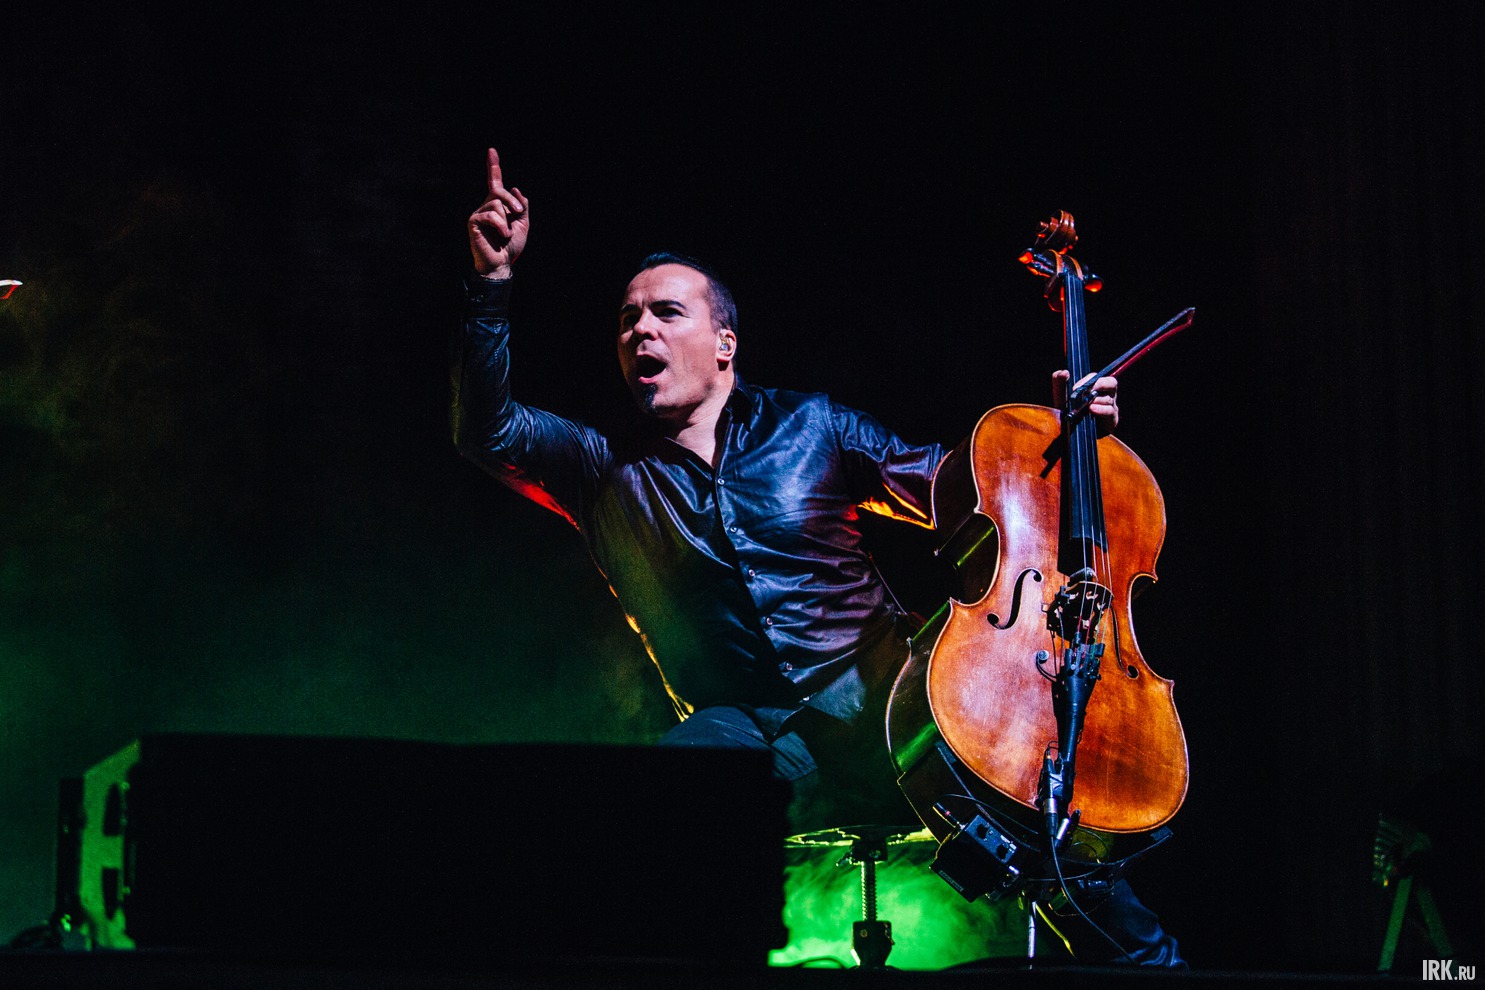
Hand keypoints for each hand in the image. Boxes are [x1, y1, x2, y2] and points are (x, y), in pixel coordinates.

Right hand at [468, 147, 529, 277]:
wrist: (502, 264)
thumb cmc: (511, 246)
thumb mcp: (523, 223)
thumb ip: (521, 206)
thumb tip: (514, 188)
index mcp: (497, 205)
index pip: (495, 182)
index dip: (493, 166)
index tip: (492, 151)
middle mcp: (486, 206)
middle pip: (499, 191)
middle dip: (511, 201)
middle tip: (518, 213)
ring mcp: (478, 213)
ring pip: (497, 204)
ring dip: (507, 220)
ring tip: (506, 234)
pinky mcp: (473, 222)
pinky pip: (492, 215)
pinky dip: (502, 226)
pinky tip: (502, 236)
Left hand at [1052, 371, 1118, 435]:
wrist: (1069, 435)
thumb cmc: (1067, 413)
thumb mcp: (1060, 398)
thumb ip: (1059, 383)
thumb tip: (1064, 372)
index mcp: (1095, 388)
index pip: (1097, 377)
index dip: (1088, 380)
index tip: (1076, 388)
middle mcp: (1105, 396)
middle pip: (1111, 383)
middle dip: (1099, 385)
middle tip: (1086, 392)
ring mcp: (1111, 407)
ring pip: (1109, 399)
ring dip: (1095, 400)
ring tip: (1085, 406)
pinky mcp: (1112, 420)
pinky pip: (1110, 411)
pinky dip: (1101, 409)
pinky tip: (1091, 410)